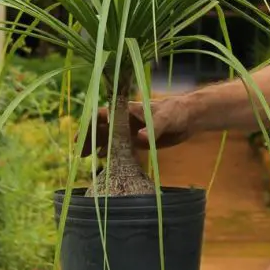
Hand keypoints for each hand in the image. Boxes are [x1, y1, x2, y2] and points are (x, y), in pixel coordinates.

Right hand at [77, 95, 195, 157]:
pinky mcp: (138, 141)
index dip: (90, 125)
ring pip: (109, 138)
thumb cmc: (176, 111)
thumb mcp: (166, 117)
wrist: (189, 117)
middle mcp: (126, 120)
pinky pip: (120, 147)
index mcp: (128, 110)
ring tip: (85, 158)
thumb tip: (139, 138)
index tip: (81, 137)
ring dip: (96, 146)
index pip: (104, 115)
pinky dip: (110, 152)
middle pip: (102, 128)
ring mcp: (131, 131)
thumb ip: (153, 127)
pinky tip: (103, 159)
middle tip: (80, 153)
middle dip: (90, 138)